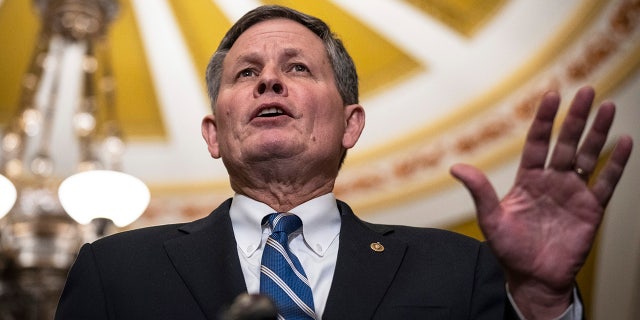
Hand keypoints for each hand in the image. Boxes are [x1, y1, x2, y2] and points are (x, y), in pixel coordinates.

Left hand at [450, 86, 632, 318]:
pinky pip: (606, 182)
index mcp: (528, 179)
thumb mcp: (491, 219)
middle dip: (575, 118)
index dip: (544, 120)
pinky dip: (616, 163)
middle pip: (566, 143)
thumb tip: (455, 167)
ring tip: (607, 107)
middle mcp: (552, 180)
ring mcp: (573, 193)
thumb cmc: (510, 250)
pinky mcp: (591, 209)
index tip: (551, 95)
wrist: (534, 278)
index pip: (537, 142)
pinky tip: (624, 142)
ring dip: (598, 133)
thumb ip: (480, 192)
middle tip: (585, 91)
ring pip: (588, 156)